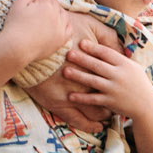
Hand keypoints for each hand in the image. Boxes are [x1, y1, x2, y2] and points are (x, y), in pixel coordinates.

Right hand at [0, 0, 69, 63]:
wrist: (17, 48)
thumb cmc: (14, 26)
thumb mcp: (17, 4)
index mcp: (46, 5)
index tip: (31, 4)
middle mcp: (56, 15)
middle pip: (55, 4)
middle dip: (47, 5)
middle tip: (37, 11)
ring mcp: (60, 28)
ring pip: (64, 15)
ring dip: (57, 12)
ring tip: (48, 16)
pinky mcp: (61, 40)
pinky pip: (69, 29)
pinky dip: (66, 25)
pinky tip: (59, 25)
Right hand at [20, 9, 117, 127]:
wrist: (31, 41)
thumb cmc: (61, 30)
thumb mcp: (89, 25)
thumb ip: (107, 38)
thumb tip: (121, 49)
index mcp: (96, 66)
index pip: (113, 81)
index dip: (119, 85)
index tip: (122, 86)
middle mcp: (87, 83)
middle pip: (107, 97)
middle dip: (114, 101)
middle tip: (119, 102)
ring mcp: (73, 96)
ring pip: (96, 112)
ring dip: (104, 114)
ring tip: (108, 114)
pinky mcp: (58, 104)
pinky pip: (78, 121)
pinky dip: (90, 125)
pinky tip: (97, 127)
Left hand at [64, 36, 152, 120]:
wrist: (147, 106)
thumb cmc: (138, 83)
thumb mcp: (133, 67)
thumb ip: (118, 58)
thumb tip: (102, 47)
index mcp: (125, 64)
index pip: (107, 53)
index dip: (94, 47)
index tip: (81, 42)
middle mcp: (119, 76)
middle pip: (98, 65)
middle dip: (82, 59)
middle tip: (68, 53)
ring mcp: (114, 89)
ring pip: (93, 81)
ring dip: (78, 76)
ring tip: (65, 71)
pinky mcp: (111, 102)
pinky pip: (93, 99)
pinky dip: (82, 98)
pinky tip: (70, 96)